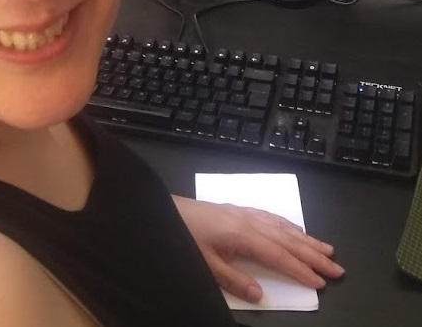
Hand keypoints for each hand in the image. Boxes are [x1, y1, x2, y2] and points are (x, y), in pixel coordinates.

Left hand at [172, 196, 344, 302]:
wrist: (166, 209)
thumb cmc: (184, 235)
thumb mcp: (205, 263)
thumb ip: (233, 280)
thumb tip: (261, 295)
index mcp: (243, 234)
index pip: (279, 256)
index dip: (301, 269)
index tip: (322, 282)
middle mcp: (248, 221)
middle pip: (287, 239)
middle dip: (313, 254)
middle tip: (338, 267)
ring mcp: (242, 213)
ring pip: (282, 226)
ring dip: (305, 238)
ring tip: (326, 248)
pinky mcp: (235, 209)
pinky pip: (269, 216)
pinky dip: (286, 223)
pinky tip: (294, 228)